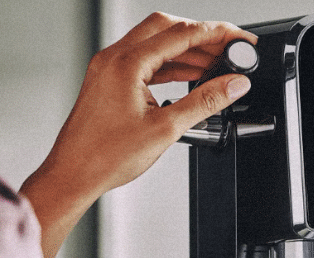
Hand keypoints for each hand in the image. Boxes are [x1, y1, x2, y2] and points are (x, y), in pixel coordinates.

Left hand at [19, 12, 257, 257]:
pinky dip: (172, 64)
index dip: (216, 34)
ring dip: (188, 51)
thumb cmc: (105, 155)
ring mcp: (110, 67)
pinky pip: (146, 61)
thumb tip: (234, 85)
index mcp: (126, 63)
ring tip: (217, 66)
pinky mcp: (111, 80)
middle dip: (202, 36)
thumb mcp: (166, 128)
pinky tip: (191, 76)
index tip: (239, 39)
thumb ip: (205, 102)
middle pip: (167, 28)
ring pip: (157, 43)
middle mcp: (114, 58)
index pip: (181, 34)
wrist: (74, 173)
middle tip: (230, 50)